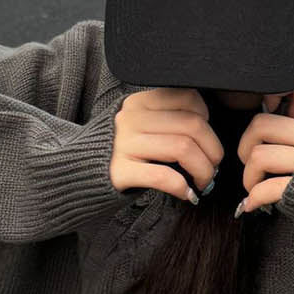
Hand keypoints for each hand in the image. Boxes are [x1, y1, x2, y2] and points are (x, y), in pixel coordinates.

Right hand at [110, 87, 223, 202]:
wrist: (80, 172)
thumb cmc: (123, 151)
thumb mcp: (142, 125)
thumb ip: (168, 119)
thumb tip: (210, 134)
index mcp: (140, 102)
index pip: (189, 99)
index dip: (208, 121)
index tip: (206, 140)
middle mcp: (131, 118)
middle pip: (192, 126)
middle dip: (213, 150)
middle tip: (213, 167)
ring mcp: (123, 143)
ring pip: (183, 148)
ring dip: (203, 170)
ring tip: (202, 182)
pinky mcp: (119, 171)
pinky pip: (163, 176)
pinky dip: (182, 187)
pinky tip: (187, 194)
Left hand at [234, 76, 293, 214]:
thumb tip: (279, 102)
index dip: (273, 91)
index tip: (268, 107)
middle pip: (262, 125)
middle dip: (246, 144)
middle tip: (250, 159)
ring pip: (259, 156)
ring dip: (248, 176)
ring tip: (254, 185)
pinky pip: (268, 188)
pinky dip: (254, 197)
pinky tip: (253, 203)